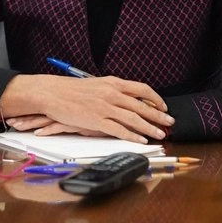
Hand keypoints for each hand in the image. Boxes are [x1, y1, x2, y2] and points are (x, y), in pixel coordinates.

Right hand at [1, 74, 172, 142]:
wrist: (51, 93)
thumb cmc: (70, 89)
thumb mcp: (95, 84)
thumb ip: (111, 90)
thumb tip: (124, 97)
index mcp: (112, 82)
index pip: (142, 89)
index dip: (155, 99)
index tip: (163, 106)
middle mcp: (112, 94)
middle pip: (142, 106)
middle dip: (159, 116)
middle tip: (170, 122)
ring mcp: (105, 107)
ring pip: (134, 119)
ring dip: (150, 128)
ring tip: (160, 134)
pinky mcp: (97, 121)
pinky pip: (120, 130)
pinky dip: (133, 135)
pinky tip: (141, 140)